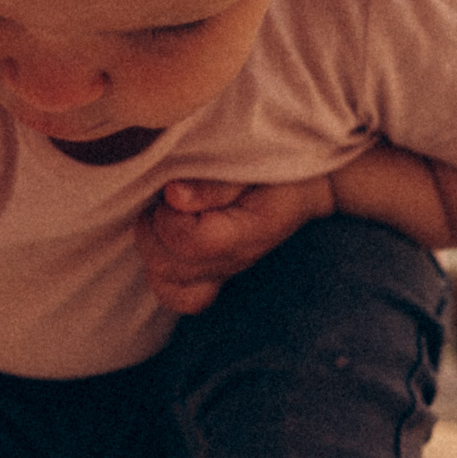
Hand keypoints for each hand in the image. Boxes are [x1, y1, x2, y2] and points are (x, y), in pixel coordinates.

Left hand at [136, 177, 333, 313]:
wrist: (304, 187)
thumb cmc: (279, 168)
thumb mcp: (255, 162)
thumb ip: (216, 184)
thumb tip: (173, 195)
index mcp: (248, 233)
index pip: (191, 245)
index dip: (169, 217)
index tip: (174, 189)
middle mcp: (234, 263)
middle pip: (169, 267)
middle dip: (154, 229)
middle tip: (166, 200)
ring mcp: (222, 275)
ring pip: (166, 284)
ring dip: (152, 246)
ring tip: (165, 217)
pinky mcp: (211, 278)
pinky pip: (176, 295)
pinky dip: (160, 270)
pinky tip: (166, 240)